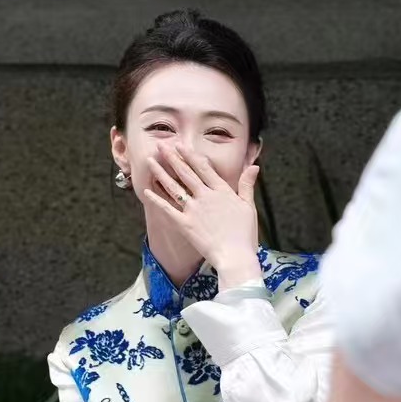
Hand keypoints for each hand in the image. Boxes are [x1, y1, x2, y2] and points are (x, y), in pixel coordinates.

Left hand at [143, 143, 260, 281]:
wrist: (235, 256)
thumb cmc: (245, 235)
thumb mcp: (249, 207)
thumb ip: (247, 185)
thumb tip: (254, 166)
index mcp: (222, 191)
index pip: (203, 168)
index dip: (190, 155)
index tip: (180, 145)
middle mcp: (206, 196)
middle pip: (186, 173)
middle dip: (172, 157)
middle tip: (161, 145)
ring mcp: (194, 210)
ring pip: (174, 187)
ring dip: (161, 173)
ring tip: (150, 161)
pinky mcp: (185, 224)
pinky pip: (168, 209)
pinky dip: (157, 199)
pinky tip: (146, 190)